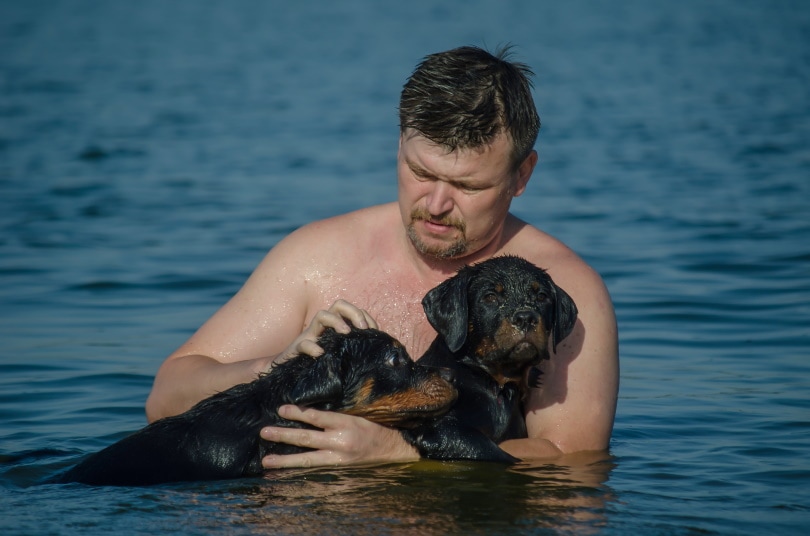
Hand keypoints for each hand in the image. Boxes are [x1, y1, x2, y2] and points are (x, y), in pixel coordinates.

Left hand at [260, 405, 418, 468]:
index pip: (316, 417)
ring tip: (266, 460)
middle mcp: (340, 441)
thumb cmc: (376, 427)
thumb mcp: (358, 414)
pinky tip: (285, 475)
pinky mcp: (340, 471)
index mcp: (346, 423)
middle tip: (264, 432)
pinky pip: (316, 473)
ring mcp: (339, 459)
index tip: (280, 409)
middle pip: (306, 438)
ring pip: (307, 460)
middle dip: (283, 435)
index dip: (297, 413)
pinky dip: (299, 474)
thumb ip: (337, 414)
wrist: (395, 449)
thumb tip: (311, 409)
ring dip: (285, 460)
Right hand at [276, 300, 377, 363]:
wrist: (288, 379)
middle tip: (362, 327)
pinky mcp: (297, 350)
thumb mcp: (341, 359)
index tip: (374, 332)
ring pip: (322, 315)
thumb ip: (356, 354)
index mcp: (335, 328)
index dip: (364, 316)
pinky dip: (313, 347)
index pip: (352, 311)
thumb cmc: (320, 368)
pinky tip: (321, 354)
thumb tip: (386, 360)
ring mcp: (310, 336)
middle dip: (353, 312)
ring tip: (346, 334)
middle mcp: (323, 328)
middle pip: (338, 305)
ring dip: (336, 321)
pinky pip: (303, 342)